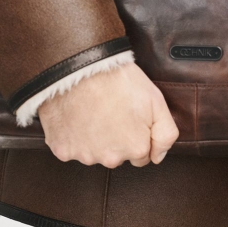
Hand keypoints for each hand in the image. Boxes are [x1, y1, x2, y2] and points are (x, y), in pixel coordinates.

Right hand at [37, 62, 178, 168]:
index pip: (141, 156)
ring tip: (92, 111)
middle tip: (111, 112)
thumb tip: (158, 156)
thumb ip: (165, 134)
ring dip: (93, 139)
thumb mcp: (156, 101)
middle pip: (117, 156)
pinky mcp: (62, 149)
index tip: (129, 118)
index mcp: (135, 148)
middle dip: (116, 140)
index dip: (137, 136)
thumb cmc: (119, 80)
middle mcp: (110, 158)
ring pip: (93, 153)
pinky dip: (72, 137)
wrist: (81, 68)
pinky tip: (75, 117)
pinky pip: (70, 148)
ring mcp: (84, 155)